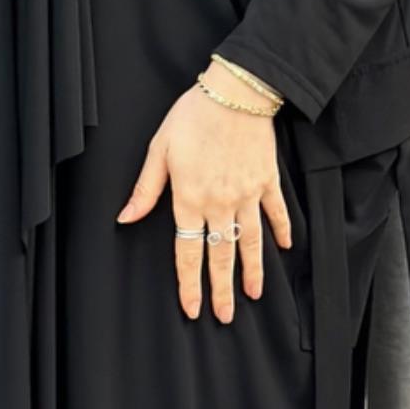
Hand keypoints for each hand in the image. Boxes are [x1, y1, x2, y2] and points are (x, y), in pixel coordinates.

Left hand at [114, 65, 292, 322]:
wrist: (236, 92)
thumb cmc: (192, 117)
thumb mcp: (159, 150)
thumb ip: (145, 189)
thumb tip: (124, 218)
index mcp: (189, 199)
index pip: (188, 252)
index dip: (189, 284)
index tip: (192, 309)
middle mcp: (220, 203)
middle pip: (220, 256)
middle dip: (222, 290)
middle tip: (226, 317)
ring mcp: (247, 194)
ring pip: (250, 242)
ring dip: (253, 271)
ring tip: (255, 295)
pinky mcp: (267, 180)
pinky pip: (275, 212)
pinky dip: (281, 230)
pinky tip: (284, 248)